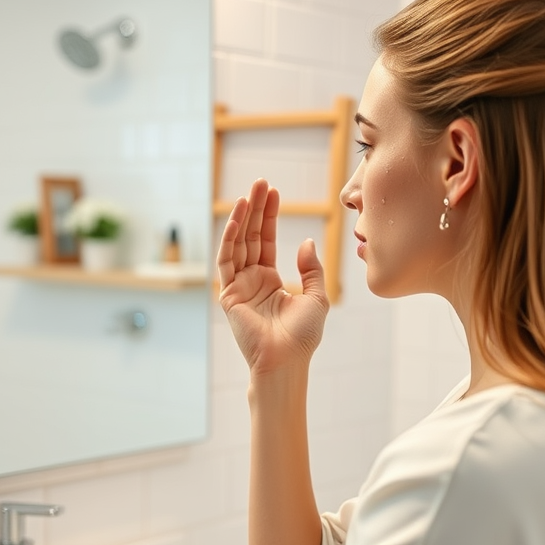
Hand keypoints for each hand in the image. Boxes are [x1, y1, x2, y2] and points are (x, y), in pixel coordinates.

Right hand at [216, 179, 328, 374]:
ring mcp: (238, 286)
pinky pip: (227, 261)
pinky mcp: (228, 294)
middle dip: (255, 209)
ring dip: (242, 218)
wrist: (287, 362)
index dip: (269, 216)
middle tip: (260, 182)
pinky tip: (236, 220)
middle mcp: (251, 280)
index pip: (266, 240)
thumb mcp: (317, 297)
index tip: (273, 192)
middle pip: (250, 236)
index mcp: (270, 281)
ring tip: (248, 194)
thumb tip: (305, 242)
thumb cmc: (302, 337)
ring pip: (238, 244)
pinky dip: (229, 239)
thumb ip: (311, 269)